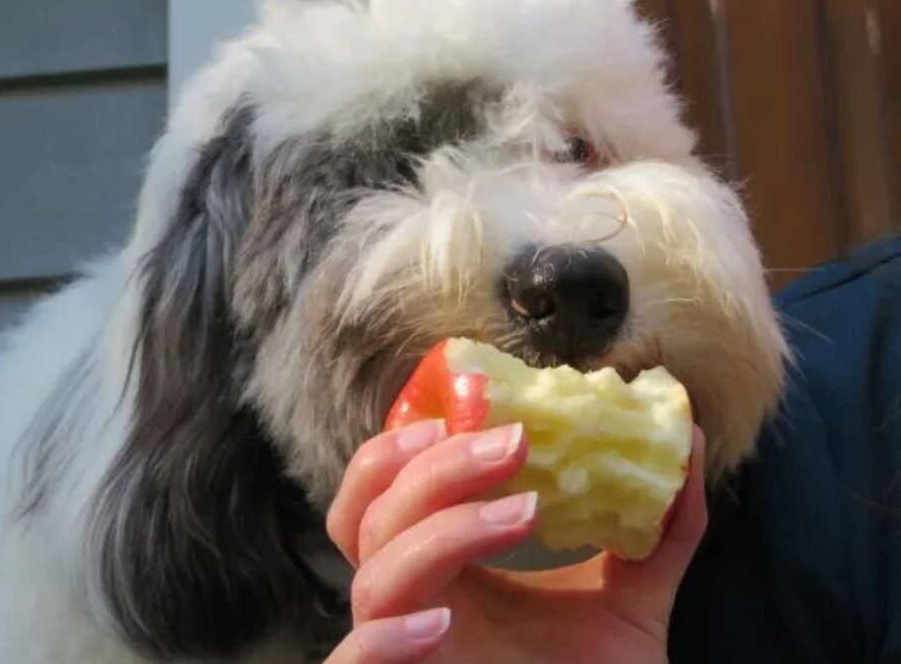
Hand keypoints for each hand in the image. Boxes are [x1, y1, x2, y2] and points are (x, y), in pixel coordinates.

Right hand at [324, 419, 707, 662]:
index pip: (389, 488)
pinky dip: (383, 637)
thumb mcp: (630, 601)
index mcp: (445, 566)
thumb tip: (691, 441)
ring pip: (370, 575)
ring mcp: (400, 649)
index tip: (482, 402)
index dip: (411, 440)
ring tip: (524, 512)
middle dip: (434, 467)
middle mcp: (411, 599)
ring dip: (439, 530)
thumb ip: (658, 532)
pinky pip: (350, 663)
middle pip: (371, 514)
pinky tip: (442, 620)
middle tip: (513, 442)